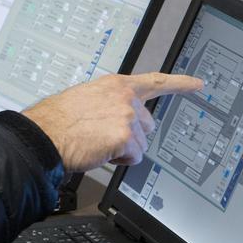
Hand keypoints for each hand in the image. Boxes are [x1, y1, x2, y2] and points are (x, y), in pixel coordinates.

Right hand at [22, 72, 201, 172]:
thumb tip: (117, 116)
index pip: (154, 82)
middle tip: (104, 136)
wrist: (44, 134)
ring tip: (97, 143)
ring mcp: (127, 115)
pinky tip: (100, 151)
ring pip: (141, 143)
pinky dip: (119, 160)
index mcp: (115, 85)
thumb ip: (109, 102)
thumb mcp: (85, 98)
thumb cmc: (56, 120)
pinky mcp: (126, 136)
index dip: (180, 84)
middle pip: (148, 124)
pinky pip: (135, 157)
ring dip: (123, 149)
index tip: (198, 85)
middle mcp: (125, 97)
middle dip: (131, 134)